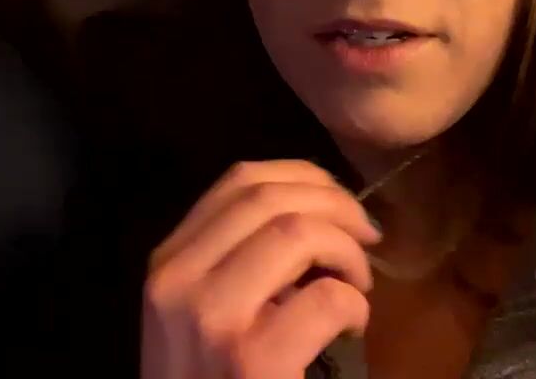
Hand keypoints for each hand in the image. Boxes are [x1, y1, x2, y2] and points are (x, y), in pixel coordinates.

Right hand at [141, 160, 380, 378]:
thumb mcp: (199, 311)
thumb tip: (310, 213)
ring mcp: (211, 318)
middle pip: (269, 197)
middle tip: (367, 236)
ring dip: (348, 252)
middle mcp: (178, 280)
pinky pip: (326, 299)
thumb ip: (233, 259)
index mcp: (168, 262)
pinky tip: (350, 328)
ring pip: (296, 233)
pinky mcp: (250, 359)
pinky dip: (355, 306)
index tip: (339, 202)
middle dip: (336, 205)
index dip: (304, 177)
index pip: (238, 180)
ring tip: (358, 284)